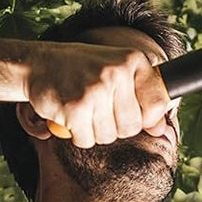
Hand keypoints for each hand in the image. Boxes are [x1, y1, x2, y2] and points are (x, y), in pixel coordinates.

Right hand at [23, 42, 171, 148]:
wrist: (40, 64)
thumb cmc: (83, 70)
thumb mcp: (118, 72)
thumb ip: (142, 97)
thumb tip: (161, 129)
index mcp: (133, 61)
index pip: (157, 105)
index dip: (145, 117)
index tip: (129, 111)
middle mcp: (117, 73)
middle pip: (132, 127)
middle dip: (115, 126)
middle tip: (99, 109)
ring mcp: (95, 90)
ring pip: (109, 136)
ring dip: (94, 131)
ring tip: (84, 108)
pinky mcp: (75, 108)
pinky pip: (87, 140)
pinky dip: (77, 134)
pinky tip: (71, 115)